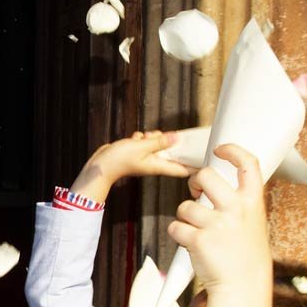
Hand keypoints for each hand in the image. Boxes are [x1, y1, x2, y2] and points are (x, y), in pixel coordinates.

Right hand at [71, 130, 193, 202]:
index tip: (205, 160)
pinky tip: (134, 139)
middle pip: (172, 152)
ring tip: (142, 139)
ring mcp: (146, 158)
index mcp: (159, 166)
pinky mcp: (138, 153)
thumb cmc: (118, 161)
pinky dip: (141, 138)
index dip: (195, 165)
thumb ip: (160, 142)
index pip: (184, 169)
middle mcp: (155, 163)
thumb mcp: (141, 147)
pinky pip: (146, 142)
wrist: (100, 165)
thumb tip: (177, 138)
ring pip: (158, 144)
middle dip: (168, 141)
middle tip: (159, 137)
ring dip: (152, 138)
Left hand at [169, 144, 271, 306]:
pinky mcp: (198, 239)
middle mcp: (236, 208)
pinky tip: (191, 244)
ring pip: (185, 205)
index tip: (219, 150)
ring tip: (198, 231)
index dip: (232, 150)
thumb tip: (211, 182)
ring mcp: (217, 224)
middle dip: (194, 182)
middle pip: (205, 175)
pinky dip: (178, 234)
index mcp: (253, 202)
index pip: (248, 164)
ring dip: (185, 217)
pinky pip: (175, 226)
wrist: (243, 287)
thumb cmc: (245, 255)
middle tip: (195, 193)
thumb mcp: (253, 223)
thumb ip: (238, 202)